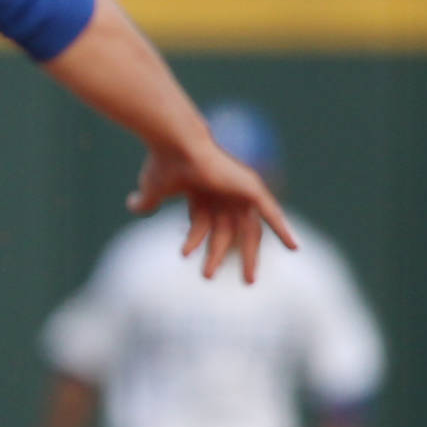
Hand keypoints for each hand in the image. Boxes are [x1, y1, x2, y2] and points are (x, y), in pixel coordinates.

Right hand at [129, 134, 296, 281]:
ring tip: (249, 282)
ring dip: (250, 256)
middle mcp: (224, 192)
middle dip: (230, 257)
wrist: (177, 144)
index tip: (191, 260)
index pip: (207, 224)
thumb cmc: (163, 164)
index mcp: (203, 193)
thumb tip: (132, 205)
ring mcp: (240, 190)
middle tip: (234, 281)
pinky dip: (283, 229)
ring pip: (249, 231)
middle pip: (232, 233)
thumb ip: (145, 201)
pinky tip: (294, 247)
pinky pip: (271, 213)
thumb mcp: (152, 189)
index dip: (199, 242)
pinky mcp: (251, 188)